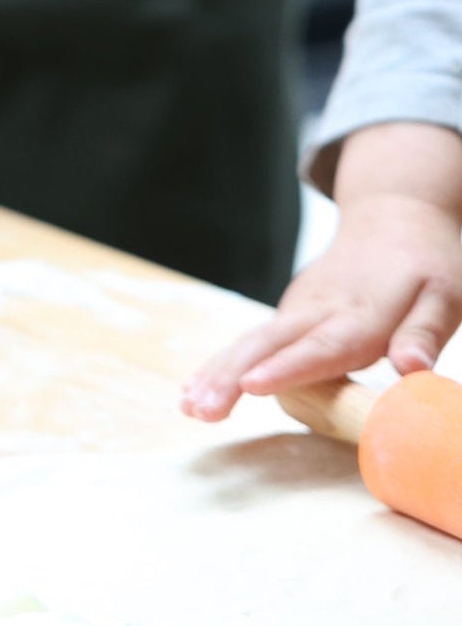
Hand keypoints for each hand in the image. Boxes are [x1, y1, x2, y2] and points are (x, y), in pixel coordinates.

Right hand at [183, 188, 461, 421]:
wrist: (392, 217)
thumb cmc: (424, 263)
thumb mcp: (443, 295)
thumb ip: (424, 333)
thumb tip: (412, 369)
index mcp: (360, 312)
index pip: (321, 345)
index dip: (288, 368)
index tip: (251, 386)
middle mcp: (318, 309)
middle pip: (267, 344)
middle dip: (230, 376)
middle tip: (200, 409)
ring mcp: (298, 308)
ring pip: (251, 342)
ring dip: (217, 372)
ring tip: (189, 406)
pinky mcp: (289, 312)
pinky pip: (254, 341)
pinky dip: (224, 363)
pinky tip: (200, 389)